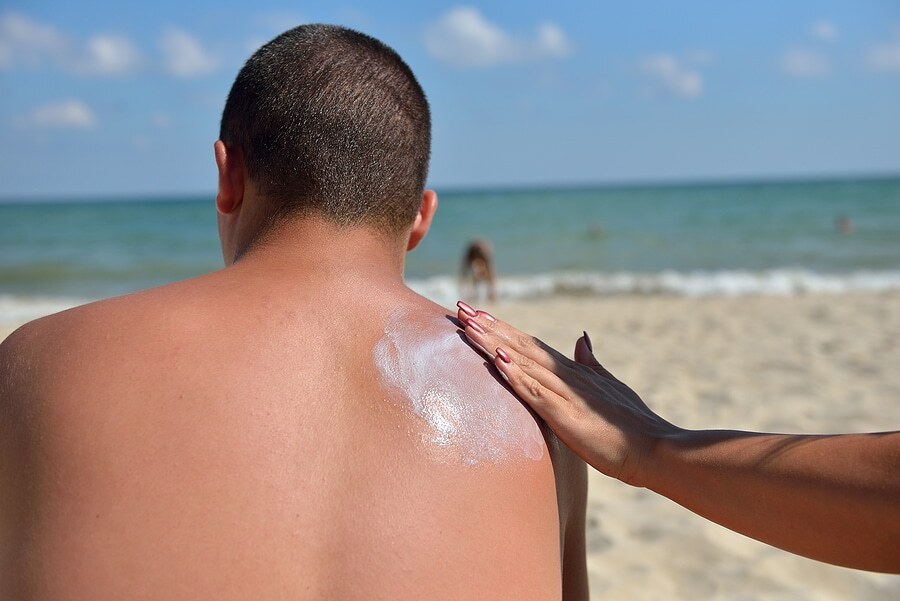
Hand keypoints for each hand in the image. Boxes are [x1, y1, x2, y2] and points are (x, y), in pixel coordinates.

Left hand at [456, 301, 679, 486]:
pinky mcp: (567, 414)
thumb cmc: (633, 426)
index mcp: (573, 372)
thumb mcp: (608, 387)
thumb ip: (591, 363)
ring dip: (493, 342)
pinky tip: (496, 360)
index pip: (530, 344)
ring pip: (523, 361)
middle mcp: (567, 375)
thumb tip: (580, 339)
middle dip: (488, 326)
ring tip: (468, 325)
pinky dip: (515, 375)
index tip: (477, 314)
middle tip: (459, 307)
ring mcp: (566, 393)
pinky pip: (536, 391)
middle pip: (520, 345)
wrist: (655, 449)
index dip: (502, 328)